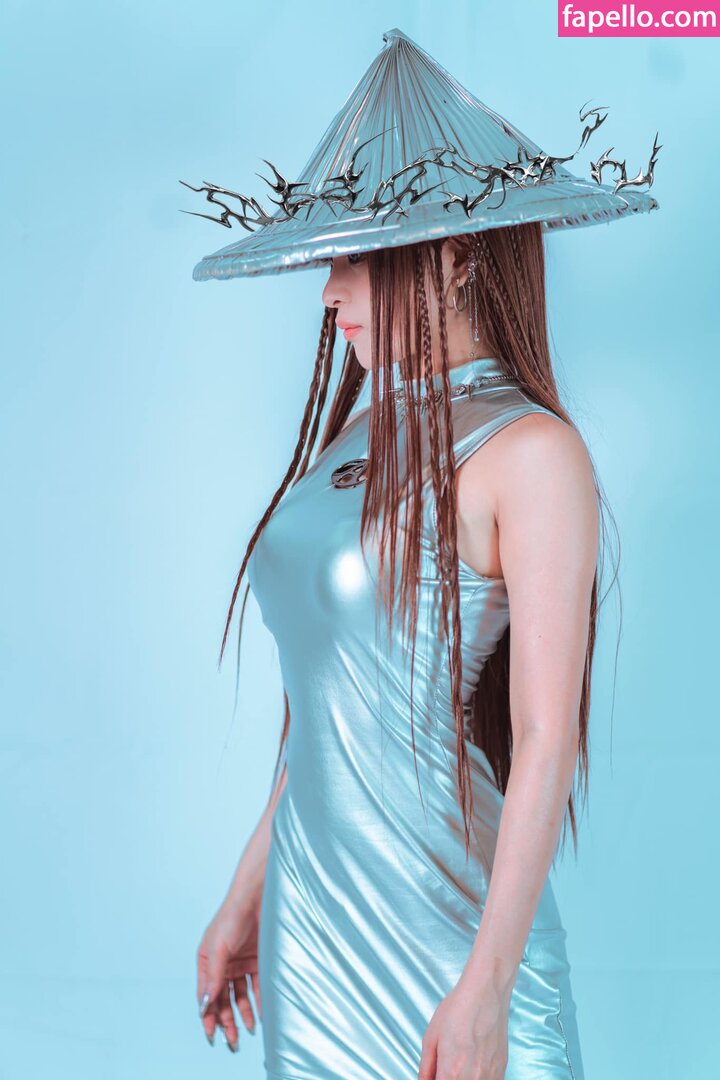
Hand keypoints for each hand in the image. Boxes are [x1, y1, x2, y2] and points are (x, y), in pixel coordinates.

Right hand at [196, 892, 262, 1051]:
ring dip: (243, 1013)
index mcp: (207, 962)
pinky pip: (257, 986)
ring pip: (240, 996)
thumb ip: (213, 976)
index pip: (206, 995)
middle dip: (227, 1020)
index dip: (208, 1016)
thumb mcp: (218, 947)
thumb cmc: (232, 916)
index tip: (212, 1035)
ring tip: (249, 1030)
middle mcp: (223, 965)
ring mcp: (241, 963)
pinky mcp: (257, 961)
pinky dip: (259, 1000)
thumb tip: (206, 1003)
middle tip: (233, 1040)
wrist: (258, 897)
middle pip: (223, 999)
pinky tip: (262, 1014)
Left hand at [418, 968, 510, 1079]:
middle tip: (445, 1066)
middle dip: (447, 1078)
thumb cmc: (458, 1009)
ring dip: (463, 1078)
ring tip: (460, 1062)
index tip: (435, 1075)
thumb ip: (426, 1068)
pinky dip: (478, 1077)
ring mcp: (490, 1076)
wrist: (485, 992)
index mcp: (451, 1073)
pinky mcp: (501, 1070)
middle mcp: (473, 1079)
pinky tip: (473, 1064)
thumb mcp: (431, 1037)